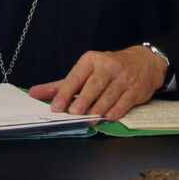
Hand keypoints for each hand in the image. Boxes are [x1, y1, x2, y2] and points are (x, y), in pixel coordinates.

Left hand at [28, 45, 166, 120]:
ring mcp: (124, 77)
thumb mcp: (85, 71)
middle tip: (73, 113)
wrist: (143, 62)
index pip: (76, 77)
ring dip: (98, 108)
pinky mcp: (136, 88)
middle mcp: (108, 66)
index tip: (56, 106)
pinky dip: (116, 110)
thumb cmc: (108, 68)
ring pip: (109, 95)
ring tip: (88, 119)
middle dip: (83, 100)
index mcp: (91, 60)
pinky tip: (108, 117)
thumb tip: (35, 93)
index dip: (65, 93)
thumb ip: (61, 85)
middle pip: (93, 85)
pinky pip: (125, 101)